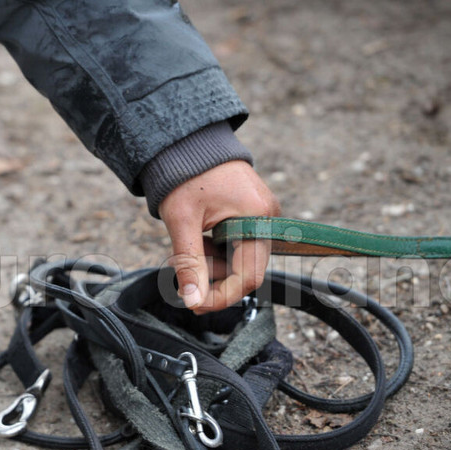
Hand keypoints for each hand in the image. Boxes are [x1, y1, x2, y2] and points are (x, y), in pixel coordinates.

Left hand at [158, 160, 279, 312]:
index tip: (196, 304)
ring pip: (241, 259)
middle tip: (182, 273)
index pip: (248, 275)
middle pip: (247, 269)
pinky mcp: (253, 215)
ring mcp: (263, 216)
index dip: (222, 296)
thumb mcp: (182, 221)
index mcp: (257, 217)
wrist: (186, 143)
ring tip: (185, 248)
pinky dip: (216, 250)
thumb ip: (189, 263)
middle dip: (214, 278)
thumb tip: (192, 301)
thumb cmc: (184, 175)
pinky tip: (197, 238)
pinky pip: (238, 245)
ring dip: (212, 264)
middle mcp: (268, 217)